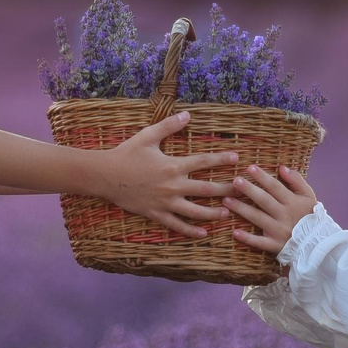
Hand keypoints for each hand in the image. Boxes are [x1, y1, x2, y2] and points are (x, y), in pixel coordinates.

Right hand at [99, 111, 238, 237]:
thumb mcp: (148, 135)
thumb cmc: (126, 153)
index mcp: (173, 165)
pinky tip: (203, 233)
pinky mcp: (156, 214)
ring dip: (214, 213)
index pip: (204, 161)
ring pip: (196, 211)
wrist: (105, 175)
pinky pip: (177, 225)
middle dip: (226, 189)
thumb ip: (169, 125)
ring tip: (228, 213)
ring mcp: (166, 202)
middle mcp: (173, 186)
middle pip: (207, 189)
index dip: (222, 159)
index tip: (236, 158)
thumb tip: (188, 114)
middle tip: (242, 190)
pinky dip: (191, 230)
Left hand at [227, 164, 317, 252]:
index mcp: (291, 202)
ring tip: (226, 200)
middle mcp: (283, 215)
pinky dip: (247, 238)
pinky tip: (234, 232)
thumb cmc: (310, 216)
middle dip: (249, 190)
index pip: (275, 187)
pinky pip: (259, 242)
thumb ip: (297, 181)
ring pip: (258, 218)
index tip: (249, 167)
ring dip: (241, 209)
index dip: (262, 177)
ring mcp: (278, 231)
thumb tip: (282, 168)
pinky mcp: (274, 245)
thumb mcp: (308, 195)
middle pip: (264, 200)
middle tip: (235, 181)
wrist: (317, 242)